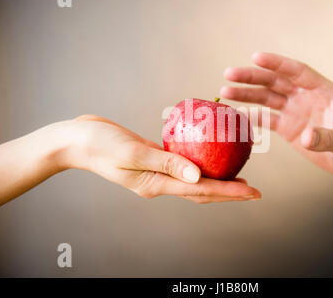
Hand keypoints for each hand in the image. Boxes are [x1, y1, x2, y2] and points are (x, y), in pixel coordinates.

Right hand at [60, 115, 260, 203]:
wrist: (78, 140)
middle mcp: (160, 183)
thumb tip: (197, 176)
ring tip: (239, 179)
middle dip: (229, 193)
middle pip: (202, 191)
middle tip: (254, 191)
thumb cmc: (100, 144)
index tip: (252, 192)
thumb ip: (166, 163)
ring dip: (217, 181)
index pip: (200, 191)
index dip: (229, 192)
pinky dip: (200, 164)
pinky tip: (210, 155)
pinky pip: (183, 164)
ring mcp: (157, 173)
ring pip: (194, 180)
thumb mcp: (132, 152)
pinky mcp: (154, 161)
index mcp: (156, 185)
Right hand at [220, 52, 332, 175]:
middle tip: (229, 73)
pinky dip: (251, 115)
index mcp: (322, 90)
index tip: (256, 57)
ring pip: (266, 97)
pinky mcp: (287, 127)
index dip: (277, 63)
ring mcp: (294, 110)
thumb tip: (307, 137)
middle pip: (275, 81)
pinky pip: (266, 118)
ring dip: (246, 94)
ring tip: (224, 91)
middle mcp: (304, 96)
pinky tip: (235, 113)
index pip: (296, 71)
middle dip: (252, 77)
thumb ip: (328, 138)